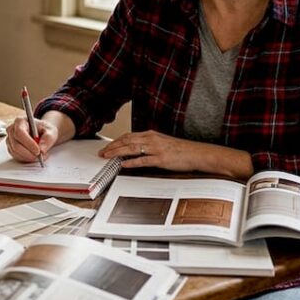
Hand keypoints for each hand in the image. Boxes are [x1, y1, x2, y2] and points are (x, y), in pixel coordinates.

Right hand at [5, 116, 59, 162]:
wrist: (41, 133)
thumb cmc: (44, 130)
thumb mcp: (51, 131)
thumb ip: (48, 139)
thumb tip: (42, 150)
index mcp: (20, 121)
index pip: (20, 133)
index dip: (28, 143)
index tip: (38, 151)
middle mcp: (12, 130)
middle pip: (16, 145)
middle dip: (28, 153)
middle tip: (40, 156)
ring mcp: (10, 140)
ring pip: (16, 152)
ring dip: (28, 157)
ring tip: (40, 155)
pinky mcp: (11, 148)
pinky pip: (16, 157)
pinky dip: (26, 159)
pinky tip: (34, 156)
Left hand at [99, 130, 218, 172]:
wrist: (197, 153)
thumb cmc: (181, 150)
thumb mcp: (162, 143)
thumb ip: (149, 145)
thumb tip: (135, 151)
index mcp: (151, 134)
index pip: (128, 136)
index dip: (116, 141)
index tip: (107, 147)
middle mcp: (152, 139)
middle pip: (127, 140)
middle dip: (112, 146)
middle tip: (102, 152)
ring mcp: (156, 148)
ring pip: (132, 148)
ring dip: (118, 153)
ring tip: (108, 157)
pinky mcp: (161, 159)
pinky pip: (143, 160)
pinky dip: (131, 162)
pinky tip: (123, 164)